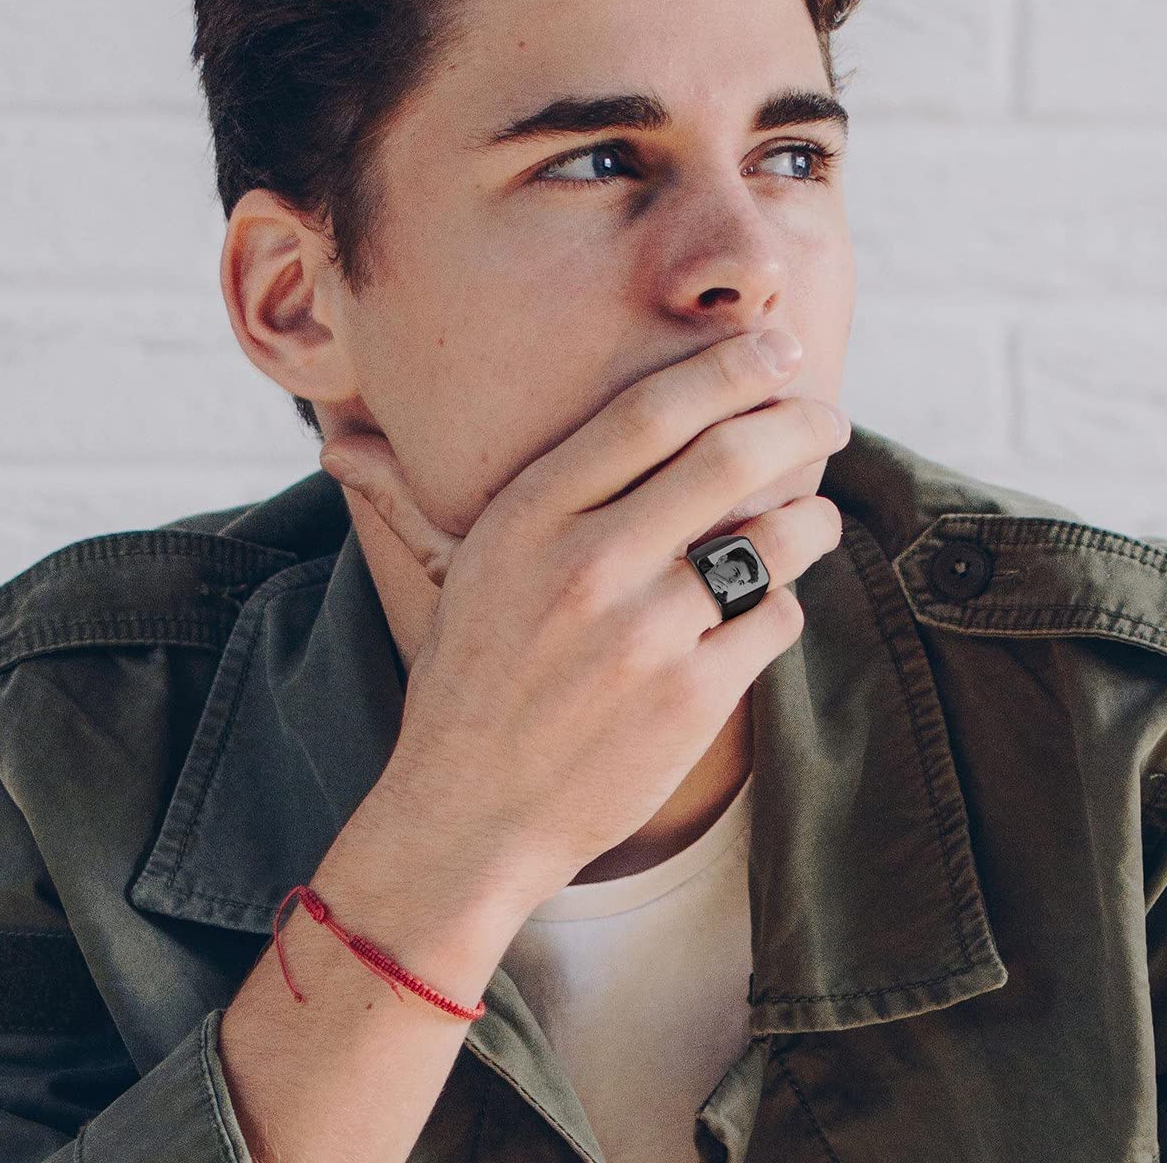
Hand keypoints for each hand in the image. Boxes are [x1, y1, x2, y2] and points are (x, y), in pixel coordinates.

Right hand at [317, 329, 848, 919]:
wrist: (469, 817)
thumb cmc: (465, 683)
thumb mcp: (450, 577)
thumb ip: (421, 497)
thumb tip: (339, 445)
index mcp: (527, 518)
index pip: (650, 413)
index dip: (729, 368)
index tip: (777, 350)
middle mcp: (587, 563)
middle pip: (729, 457)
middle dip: (799, 423)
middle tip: (826, 415)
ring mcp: (644, 633)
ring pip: (775, 539)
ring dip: (812, 516)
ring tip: (815, 514)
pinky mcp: (692, 699)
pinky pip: (775, 619)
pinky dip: (780, 606)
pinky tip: (762, 608)